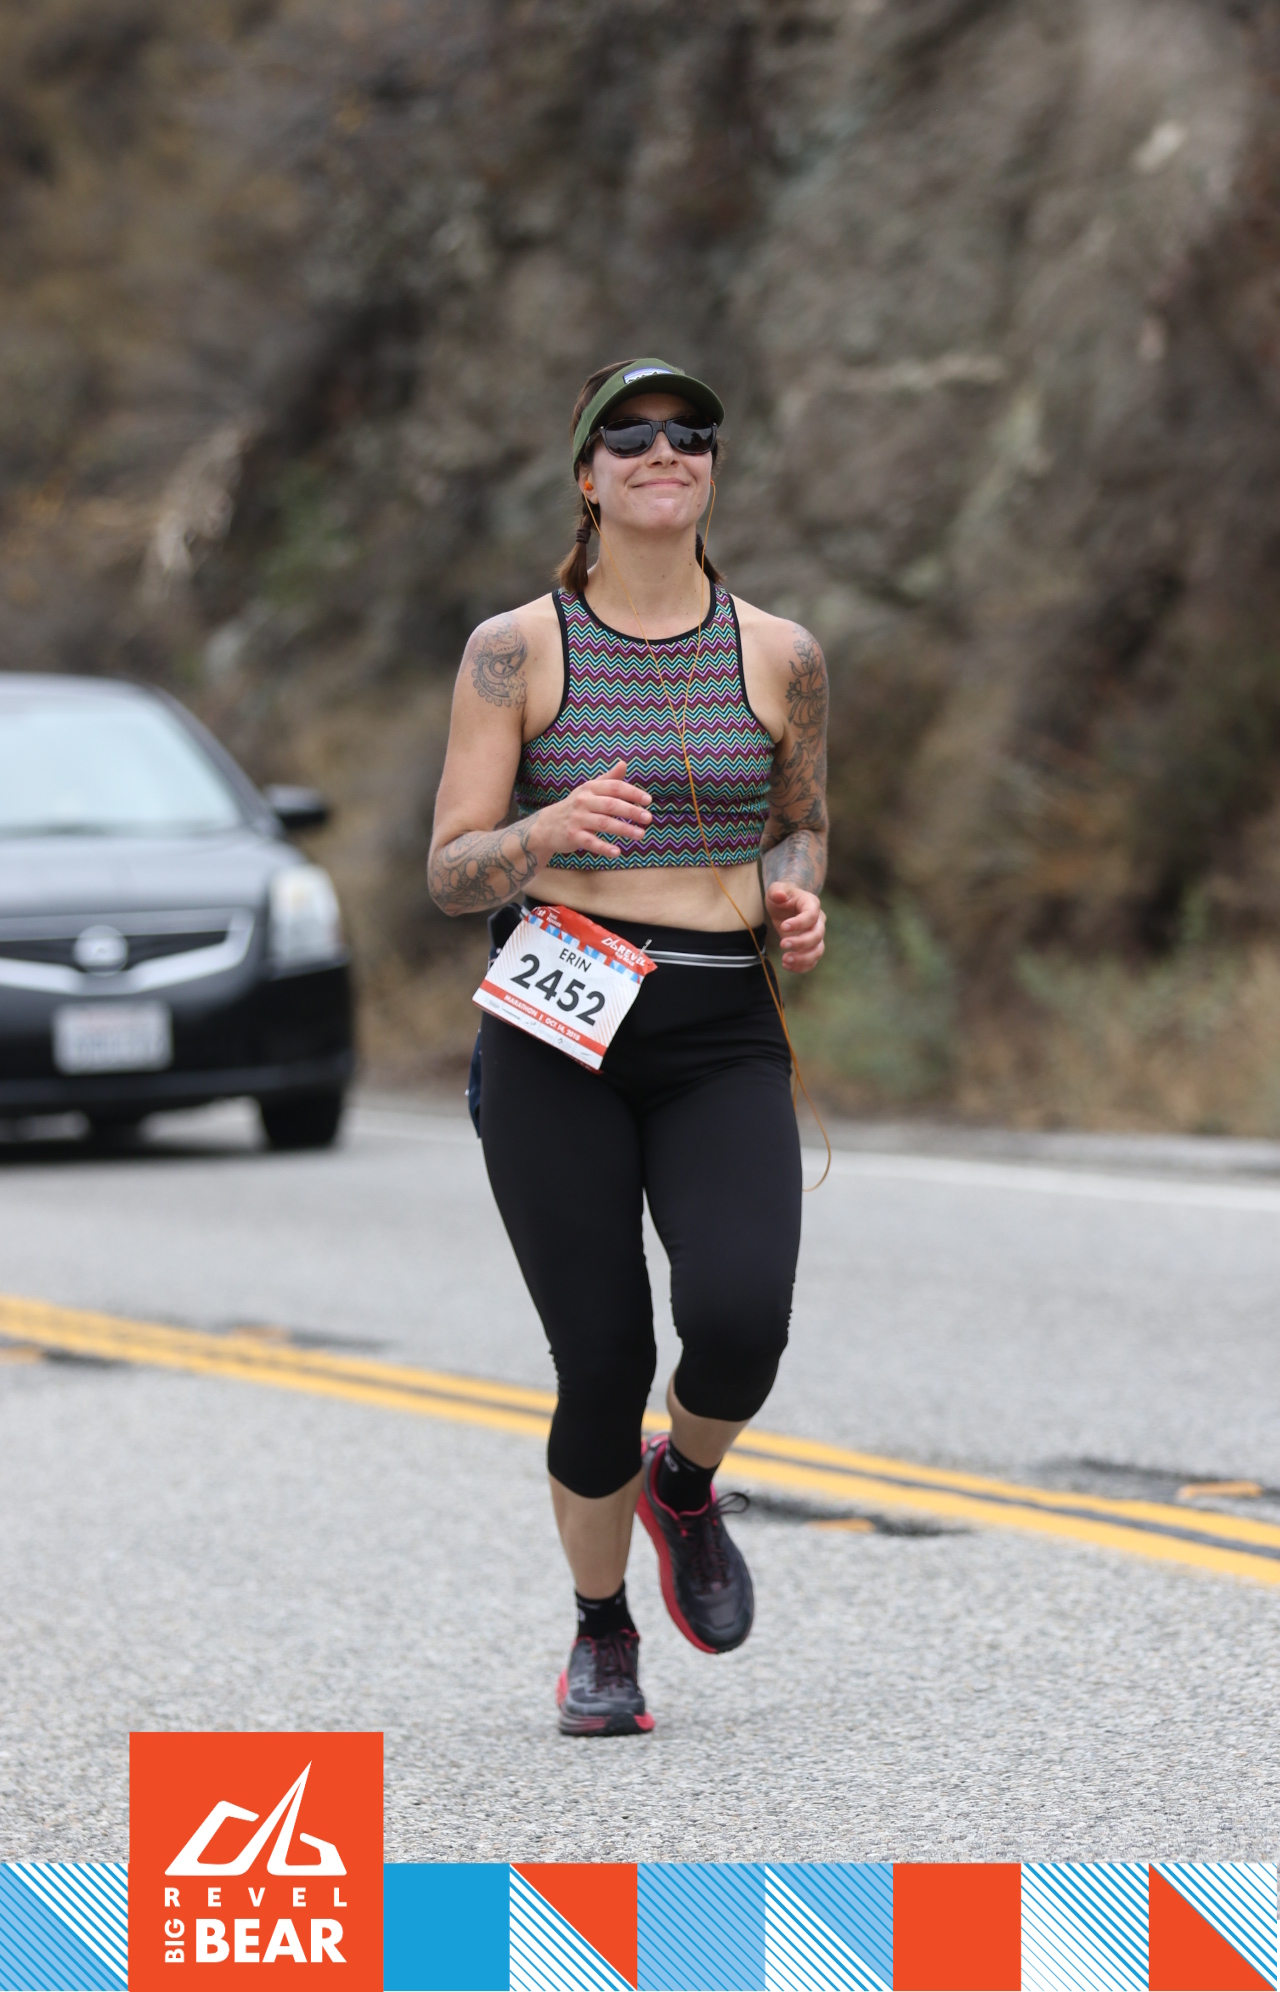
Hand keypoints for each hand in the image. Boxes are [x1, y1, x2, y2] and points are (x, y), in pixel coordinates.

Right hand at [530, 759, 651, 861]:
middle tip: (649, 818)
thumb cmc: (575, 806)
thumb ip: (608, 779)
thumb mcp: (589, 790)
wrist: (546, 825)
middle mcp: (583, 801)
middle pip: (611, 805)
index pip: (615, 787)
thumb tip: (624, 763)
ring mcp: (577, 819)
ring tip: (641, 835)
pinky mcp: (572, 836)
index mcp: (590, 788)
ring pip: (604, 823)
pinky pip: (591, 842)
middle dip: (632, 811)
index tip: (648, 801)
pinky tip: (617, 852)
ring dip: (624, 829)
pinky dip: (604, 847)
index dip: (632, 793)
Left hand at [767, 881, 824, 971]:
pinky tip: (786, 966)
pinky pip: (812, 960)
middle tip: (782, 944)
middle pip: (817, 935)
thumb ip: (777, 891)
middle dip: (800, 943)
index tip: (782, 927)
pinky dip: (802, 967)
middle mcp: (818, 921)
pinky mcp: (810, 947)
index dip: (799, 923)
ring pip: (818, 951)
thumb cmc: (782, 896)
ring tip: (785, 960)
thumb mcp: (776, 890)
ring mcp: (816, 935)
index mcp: (812, 904)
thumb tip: (780, 895)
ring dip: (803, 959)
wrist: (786, 904)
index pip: (811, 915)